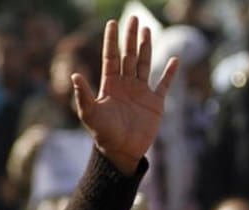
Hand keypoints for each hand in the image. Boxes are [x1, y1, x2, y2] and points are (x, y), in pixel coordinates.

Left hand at [73, 17, 178, 174]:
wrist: (121, 152)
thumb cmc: (103, 134)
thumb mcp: (90, 114)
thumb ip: (83, 95)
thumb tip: (74, 75)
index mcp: (110, 86)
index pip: (111, 58)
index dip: (111, 41)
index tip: (112, 24)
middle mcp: (125, 86)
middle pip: (128, 56)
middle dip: (130, 38)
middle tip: (133, 18)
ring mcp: (141, 92)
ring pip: (144, 64)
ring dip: (146, 47)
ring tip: (147, 30)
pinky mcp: (155, 103)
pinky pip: (164, 84)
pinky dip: (170, 73)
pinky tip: (175, 60)